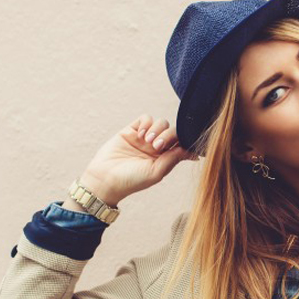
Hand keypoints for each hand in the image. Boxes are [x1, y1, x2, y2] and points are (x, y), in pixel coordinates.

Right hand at [79, 114, 199, 204]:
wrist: (104, 179)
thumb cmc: (131, 180)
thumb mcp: (156, 172)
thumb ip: (173, 159)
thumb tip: (193, 152)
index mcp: (166, 158)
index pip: (182, 143)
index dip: (184, 141)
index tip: (180, 145)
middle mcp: (158, 147)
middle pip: (173, 132)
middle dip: (168, 136)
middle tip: (157, 146)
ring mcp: (145, 138)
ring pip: (161, 123)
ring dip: (158, 130)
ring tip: (148, 142)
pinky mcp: (132, 130)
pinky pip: (145, 118)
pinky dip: (147, 123)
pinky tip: (141, 135)